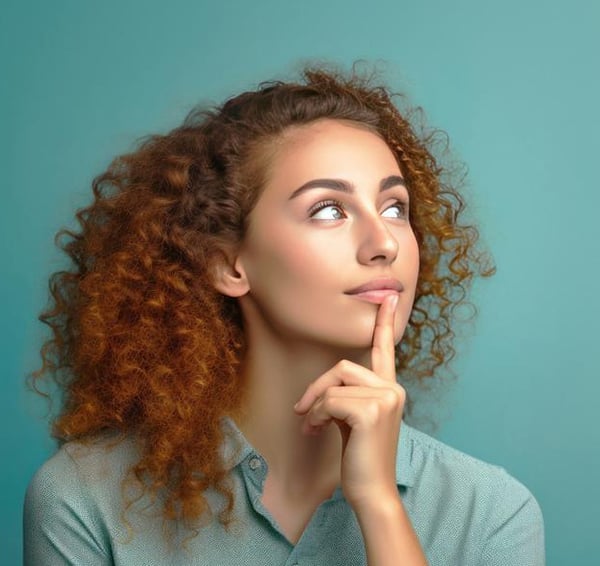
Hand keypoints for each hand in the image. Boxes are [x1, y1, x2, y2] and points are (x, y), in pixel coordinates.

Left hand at [293, 294, 405, 509]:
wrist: (371, 492)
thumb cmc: (360, 457)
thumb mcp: (353, 419)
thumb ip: (348, 396)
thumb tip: (323, 391)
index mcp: (389, 388)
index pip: (385, 350)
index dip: (385, 322)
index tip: (389, 297)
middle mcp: (393, 389)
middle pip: (342, 367)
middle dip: (317, 389)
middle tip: (303, 411)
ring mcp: (386, 398)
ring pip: (334, 385)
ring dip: (316, 407)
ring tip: (312, 425)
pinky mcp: (371, 411)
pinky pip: (330, 400)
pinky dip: (317, 416)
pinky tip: (317, 432)